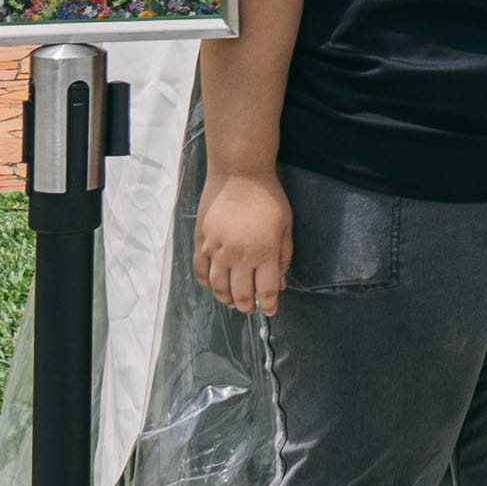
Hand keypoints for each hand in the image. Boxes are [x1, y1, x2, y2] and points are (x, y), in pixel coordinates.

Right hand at [192, 171, 292, 317]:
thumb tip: (281, 284)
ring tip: (233, 301)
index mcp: (264, 253)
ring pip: (218, 288)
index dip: (269, 305)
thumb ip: (284, 258)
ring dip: (226, 299)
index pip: (265, 291)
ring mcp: (217, 251)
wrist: (239, 174)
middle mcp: (239, 256)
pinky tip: (214, 285)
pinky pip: (200, 273)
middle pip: (241, 294)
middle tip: (251, 308)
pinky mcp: (201, 243)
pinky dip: (207, 284)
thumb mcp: (286, 227)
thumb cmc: (268, 198)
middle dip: (247, 306)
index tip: (271, 311)